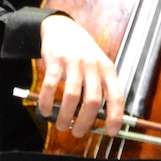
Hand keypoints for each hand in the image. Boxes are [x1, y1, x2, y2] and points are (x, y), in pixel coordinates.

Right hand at [36, 14, 122, 137]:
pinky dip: (47, 102)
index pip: (115, 96)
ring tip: (62, 125)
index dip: (115, 117)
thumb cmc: (83, 52)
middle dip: (85, 122)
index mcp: (107, 70)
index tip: (111, 132)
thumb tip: (98, 118)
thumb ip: (100, 87)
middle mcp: (92, 66)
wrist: (62, 27)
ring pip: (72, 96)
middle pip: (92, 100)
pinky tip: (45, 111)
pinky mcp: (55, 61)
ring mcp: (74, 63)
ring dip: (66, 115)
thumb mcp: (98, 65)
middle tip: (78, 133)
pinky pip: (50, 86)